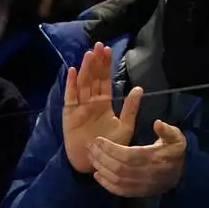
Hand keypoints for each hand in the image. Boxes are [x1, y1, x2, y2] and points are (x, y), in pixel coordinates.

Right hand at [62, 43, 142, 172]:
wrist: (93, 163)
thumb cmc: (110, 147)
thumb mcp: (125, 126)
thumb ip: (130, 108)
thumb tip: (139, 88)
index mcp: (104, 104)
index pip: (105, 81)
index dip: (106, 66)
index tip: (108, 50)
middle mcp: (91, 102)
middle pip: (93, 78)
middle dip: (96, 62)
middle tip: (99, 45)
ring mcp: (79, 107)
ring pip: (83, 84)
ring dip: (86, 69)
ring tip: (90, 54)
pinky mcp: (69, 114)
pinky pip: (70, 96)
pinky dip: (71, 84)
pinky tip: (73, 71)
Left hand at [88, 118, 187, 196]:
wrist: (183, 174)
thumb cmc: (175, 152)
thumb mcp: (177, 137)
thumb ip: (167, 130)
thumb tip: (157, 123)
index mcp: (155, 158)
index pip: (128, 155)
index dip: (111, 148)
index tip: (99, 140)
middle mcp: (147, 174)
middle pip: (119, 168)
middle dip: (102, 157)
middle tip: (90, 147)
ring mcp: (143, 185)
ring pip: (117, 179)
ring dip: (101, 168)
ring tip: (91, 157)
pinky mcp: (139, 192)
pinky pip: (120, 191)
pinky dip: (106, 184)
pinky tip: (97, 174)